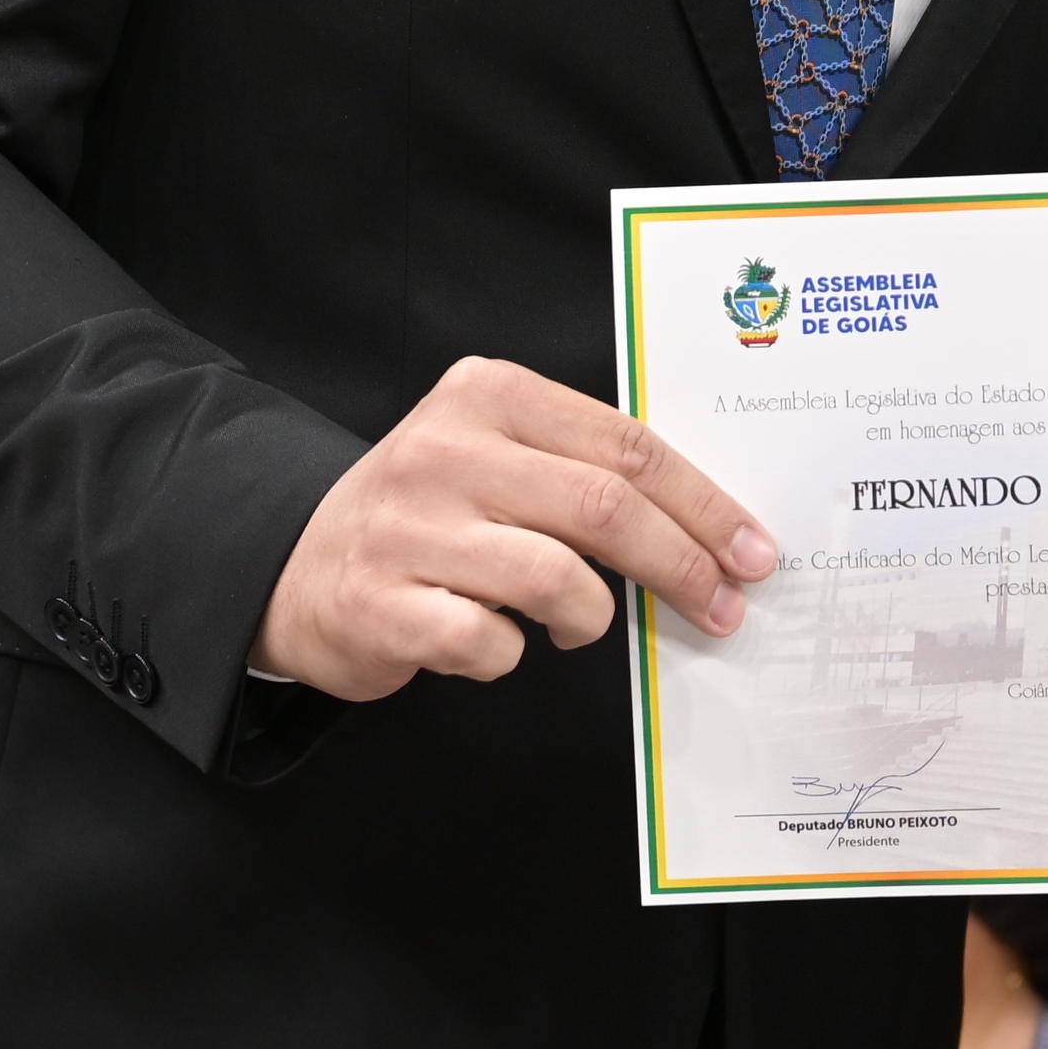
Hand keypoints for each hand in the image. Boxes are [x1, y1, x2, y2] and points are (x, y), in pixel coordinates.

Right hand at [249, 354, 779, 702]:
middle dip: (680, 563)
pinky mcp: (380, 603)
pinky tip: (498, 641)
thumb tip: (707, 524)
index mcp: (489, 395)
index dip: (703, 503)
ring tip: (578, 624)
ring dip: (590, 615)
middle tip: (720, 606)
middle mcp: (446, 449)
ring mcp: (408, 527)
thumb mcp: (498, 455)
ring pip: (554, 575)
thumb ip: (582, 469)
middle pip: (603, 506)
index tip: (751, 549)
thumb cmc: (428, 514)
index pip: (627, 444)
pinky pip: (489, 641)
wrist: (296, 563)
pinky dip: (512, 653)